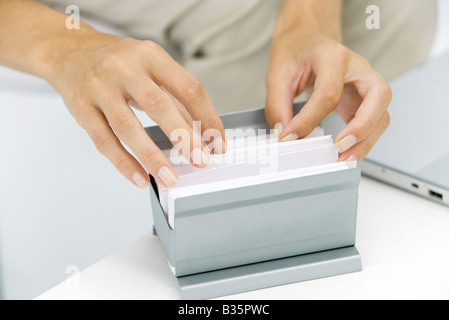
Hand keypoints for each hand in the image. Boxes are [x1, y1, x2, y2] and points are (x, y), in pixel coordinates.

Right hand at [49, 33, 225, 188]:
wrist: (68, 51)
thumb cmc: (117, 62)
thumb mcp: (150, 68)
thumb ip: (175, 98)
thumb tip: (201, 132)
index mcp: (151, 55)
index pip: (189, 88)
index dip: (208, 118)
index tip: (217, 143)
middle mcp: (125, 68)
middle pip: (159, 106)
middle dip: (184, 138)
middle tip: (200, 161)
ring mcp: (99, 87)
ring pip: (128, 127)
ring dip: (152, 157)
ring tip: (170, 178)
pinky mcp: (81, 107)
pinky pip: (104, 140)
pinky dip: (123, 163)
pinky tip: (140, 178)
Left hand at [265, 27, 391, 160]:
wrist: (307, 38)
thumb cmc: (296, 50)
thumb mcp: (277, 73)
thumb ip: (277, 104)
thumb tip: (283, 134)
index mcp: (333, 55)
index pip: (328, 92)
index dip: (309, 119)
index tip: (290, 137)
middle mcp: (357, 67)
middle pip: (379, 96)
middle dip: (363, 127)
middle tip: (340, 147)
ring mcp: (365, 82)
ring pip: (383, 113)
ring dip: (368, 140)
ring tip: (345, 159)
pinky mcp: (364, 98)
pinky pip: (375, 121)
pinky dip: (365, 140)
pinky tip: (348, 152)